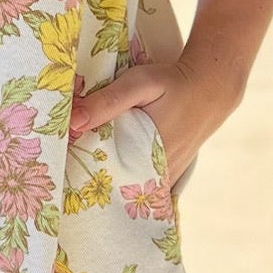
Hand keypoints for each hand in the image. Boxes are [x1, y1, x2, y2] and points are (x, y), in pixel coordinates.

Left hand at [68, 58, 235, 190]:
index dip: (81, 179)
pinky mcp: (172, 172)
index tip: (60, 176)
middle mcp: (158, 174)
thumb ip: (107, 102)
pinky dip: (129, 184)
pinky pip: (146, 187)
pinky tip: (111, 176)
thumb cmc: (173, 83)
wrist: (212, 86)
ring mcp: (167, 176)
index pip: (105, 180)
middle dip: (92, 186)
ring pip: (131, 190)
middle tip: (65, 181)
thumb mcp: (139, 84)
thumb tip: (72, 123)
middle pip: (117, 188)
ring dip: (109, 186)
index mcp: (146, 157)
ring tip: (79, 181)